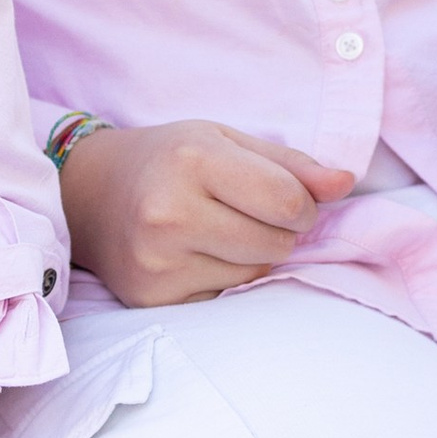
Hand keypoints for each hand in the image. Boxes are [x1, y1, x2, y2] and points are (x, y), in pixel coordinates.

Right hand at [61, 119, 355, 306]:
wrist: (90, 194)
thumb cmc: (169, 159)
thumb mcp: (226, 140)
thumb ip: (291, 163)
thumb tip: (346, 183)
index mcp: (193, 159)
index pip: (287, 201)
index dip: (302, 205)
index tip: (285, 200)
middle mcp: (169, 212)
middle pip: (277, 243)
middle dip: (279, 231)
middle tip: (246, 213)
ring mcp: (157, 260)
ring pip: (254, 273)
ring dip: (252, 256)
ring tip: (217, 231)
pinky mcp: (151, 297)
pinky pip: (223, 297)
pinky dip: (222, 278)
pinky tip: (195, 255)